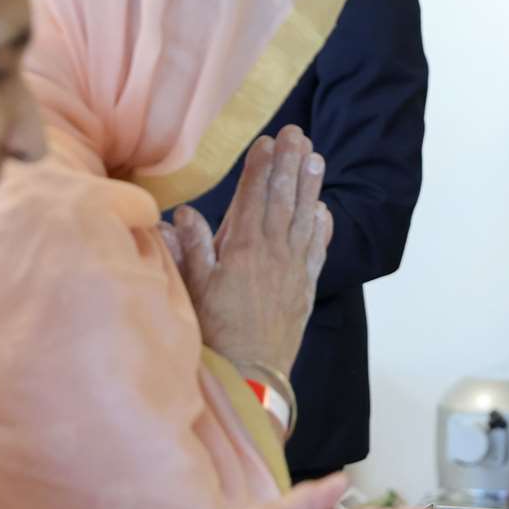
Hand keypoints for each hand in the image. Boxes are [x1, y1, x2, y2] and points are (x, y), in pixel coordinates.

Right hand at [165, 126, 332, 370]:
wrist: (251, 374)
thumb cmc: (215, 332)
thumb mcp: (194, 290)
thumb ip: (192, 249)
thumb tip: (183, 213)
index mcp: (243, 249)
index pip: (253, 197)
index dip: (260, 167)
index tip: (267, 140)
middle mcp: (272, 252)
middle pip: (282, 198)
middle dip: (289, 163)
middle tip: (297, 133)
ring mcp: (293, 268)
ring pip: (303, 217)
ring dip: (310, 186)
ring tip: (316, 157)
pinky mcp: (304, 287)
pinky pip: (317, 250)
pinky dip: (322, 227)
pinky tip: (324, 210)